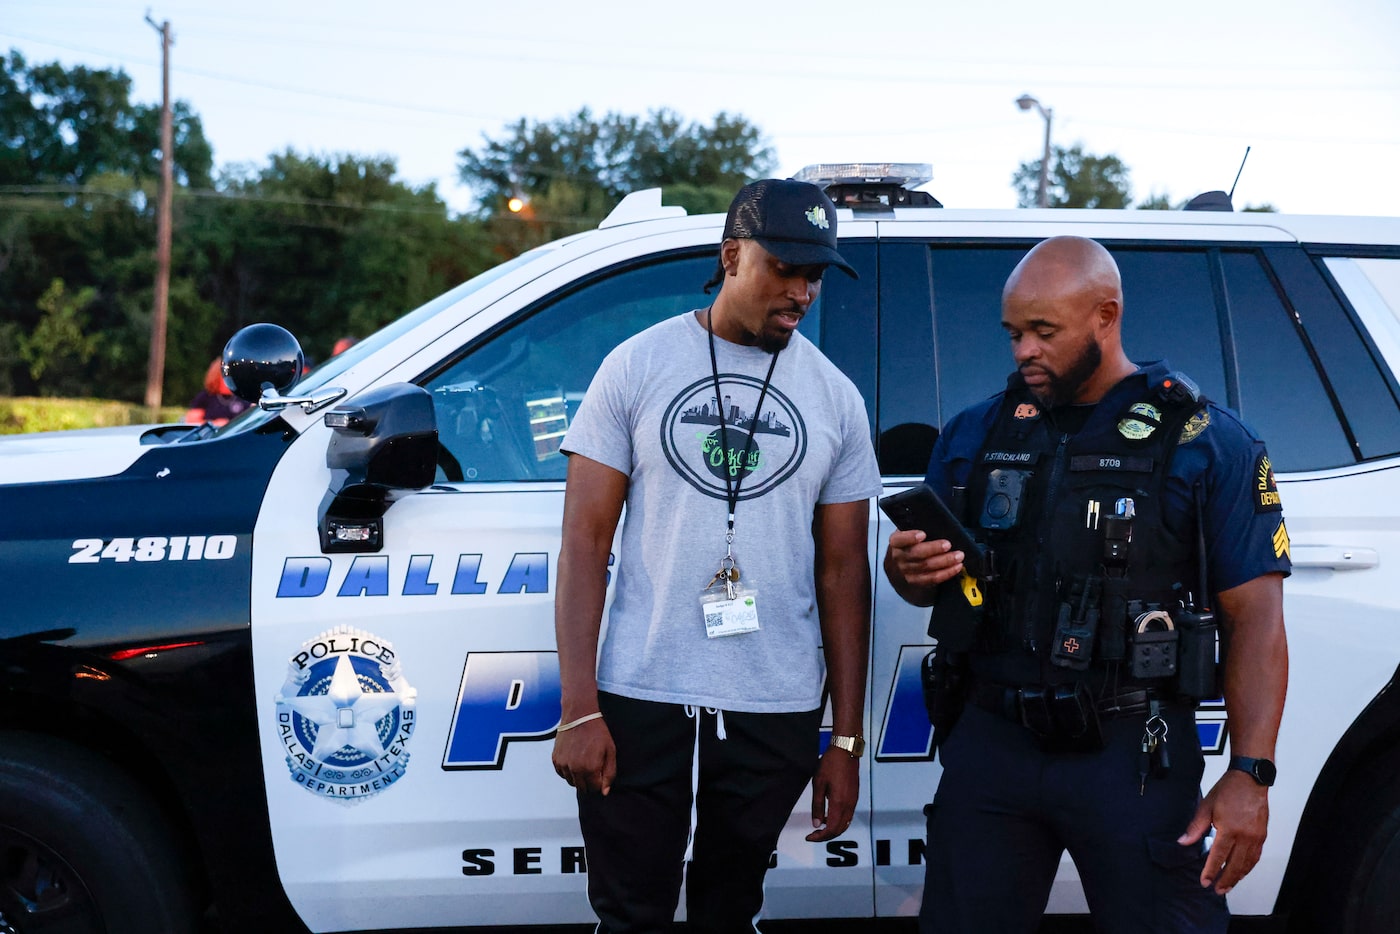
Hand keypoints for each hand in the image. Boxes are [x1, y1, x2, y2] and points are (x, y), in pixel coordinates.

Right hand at [551, 718, 615, 795]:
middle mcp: (574, 769)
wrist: (579, 715)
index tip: (601, 774)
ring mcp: (563, 764)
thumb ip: (609, 774)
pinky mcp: (555, 759)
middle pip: (582, 788)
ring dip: (578, 777)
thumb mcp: (610, 751)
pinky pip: (562, 774)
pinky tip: (574, 760)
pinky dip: (568, 771)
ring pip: (571, 782)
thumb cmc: (597, 732)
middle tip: (593, 768)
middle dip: (589, 783)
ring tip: (584, 762)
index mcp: (590, 768)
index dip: (599, 783)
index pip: (594, 789)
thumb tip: (604, 792)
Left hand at [806, 747, 858, 841]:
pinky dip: (838, 821)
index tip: (809, 836)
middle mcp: (849, 805)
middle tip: (813, 834)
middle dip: (826, 836)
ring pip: (845, 824)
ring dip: (833, 829)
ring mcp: (853, 801)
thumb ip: (818, 806)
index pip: (831, 829)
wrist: (846, 751)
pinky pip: (848, 816)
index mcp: (839, 803)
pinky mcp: (855, 796)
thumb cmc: (830, 765)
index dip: (820, 837)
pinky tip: (829, 815)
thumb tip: (817, 824)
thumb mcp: (818, 784)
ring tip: (820, 826)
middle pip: (840, 830)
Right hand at [885, 530, 964, 594]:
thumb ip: (917, 527)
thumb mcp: (908, 532)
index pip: (899, 539)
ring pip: (927, 567)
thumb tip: (936, 521)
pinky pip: (933, 578)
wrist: (899, 566)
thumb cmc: (909, 544)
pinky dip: (946, 572)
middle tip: (948, 544)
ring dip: (945, 561)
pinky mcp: (916, 581)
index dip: (910, 537)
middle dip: (933, 549)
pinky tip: (956, 567)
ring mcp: (906, 571)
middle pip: (916, 554)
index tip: (923, 534)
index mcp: (896, 542)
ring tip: (958, 555)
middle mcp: (899, 557)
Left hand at [1178, 770, 1269, 893]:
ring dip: (1238, 876)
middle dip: (1226, 880)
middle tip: (1217, 890)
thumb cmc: (1228, 790)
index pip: (1218, 856)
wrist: (1250, 779)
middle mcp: (1245, 836)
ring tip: (1228, 885)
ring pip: (1247, 864)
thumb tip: (1184, 842)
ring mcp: (1256, 837)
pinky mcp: (1262, 835)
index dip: (1211, 871)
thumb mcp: (1206, 806)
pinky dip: (1248, 867)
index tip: (1205, 881)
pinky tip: (1242, 871)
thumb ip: (1195, 827)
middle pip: (1235, 865)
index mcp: (1229, 829)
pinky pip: (1256, 857)